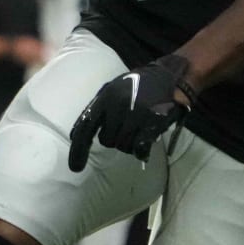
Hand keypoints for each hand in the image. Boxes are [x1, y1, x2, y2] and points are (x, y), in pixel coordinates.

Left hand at [67, 54, 196, 171]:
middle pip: (106, 140)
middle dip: (115, 138)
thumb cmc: (136, 86)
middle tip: (127, 127)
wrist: (168, 77)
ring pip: (123, 146)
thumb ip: (95, 110)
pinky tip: (145, 143)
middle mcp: (117, 105)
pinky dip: (141, 150)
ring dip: (130, 143)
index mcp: (104, 96)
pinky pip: (139, 148)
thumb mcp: (112, 90)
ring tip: (139, 128)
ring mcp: (135, 113)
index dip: (79, 148)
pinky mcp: (152, 122)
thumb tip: (75, 134)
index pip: (86, 126)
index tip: (75, 167)